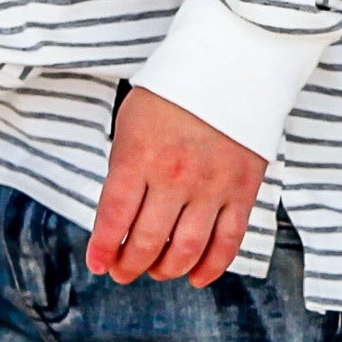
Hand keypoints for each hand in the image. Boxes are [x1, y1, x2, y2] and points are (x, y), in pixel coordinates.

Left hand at [86, 87, 265, 287]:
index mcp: (139, 156)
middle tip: (123, 272)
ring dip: (166, 270)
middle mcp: (174, 176)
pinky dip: (211, 267)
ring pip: (186, 250)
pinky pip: (227, 242)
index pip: (115, 218)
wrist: (229, 65)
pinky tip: (194, 276)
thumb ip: (125, 170)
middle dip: (130, 265)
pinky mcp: (242, 190)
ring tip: (155, 271)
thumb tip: (118, 221)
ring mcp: (211, 186)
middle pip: (148, 242)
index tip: (98, 265)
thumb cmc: (172, 94)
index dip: (104, 249)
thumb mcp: (131, 123)